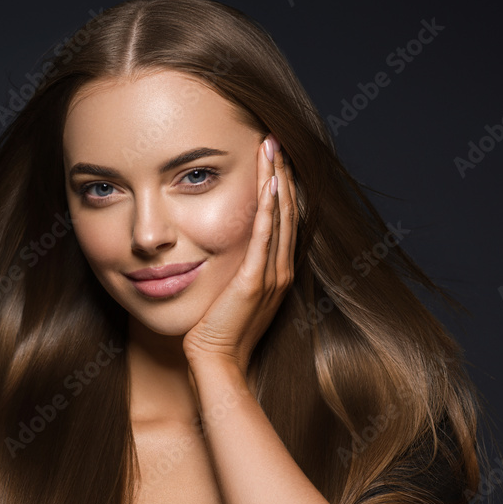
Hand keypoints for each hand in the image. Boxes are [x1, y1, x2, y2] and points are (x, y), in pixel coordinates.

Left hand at [182, 134, 298, 377]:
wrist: (217, 363)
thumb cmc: (216, 332)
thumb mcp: (230, 293)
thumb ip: (234, 270)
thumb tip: (221, 247)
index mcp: (276, 271)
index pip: (282, 219)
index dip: (280, 186)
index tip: (272, 158)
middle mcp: (280, 270)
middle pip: (286, 211)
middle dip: (280, 173)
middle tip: (274, 140)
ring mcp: (271, 275)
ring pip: (278, 218)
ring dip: (275, 180)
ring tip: (271, 149)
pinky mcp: (254, 282)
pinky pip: (264, 238)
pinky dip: (268, 210)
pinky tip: (269, 185)